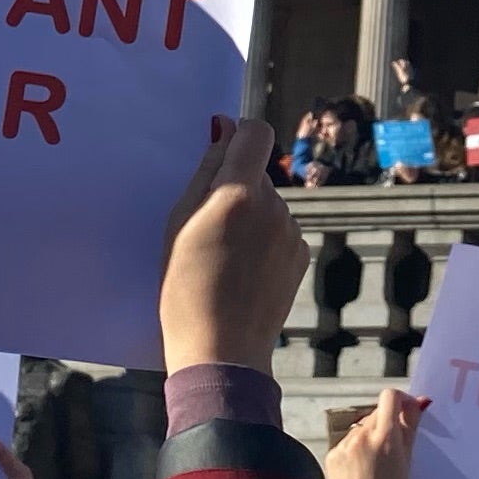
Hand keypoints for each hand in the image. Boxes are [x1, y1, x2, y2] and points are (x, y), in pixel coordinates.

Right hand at [161, 114, 308, 374]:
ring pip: (268, 203)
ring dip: (249, 215)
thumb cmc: (185, 288)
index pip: (256, 133)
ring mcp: (291, 232)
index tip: (220, 149)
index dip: (238, 135)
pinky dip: (263, 240)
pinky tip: (242, 271)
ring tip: (223, 257)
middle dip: (235, 186)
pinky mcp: (300, 254)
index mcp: (239, 193)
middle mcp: (274, 206)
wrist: (221, 350)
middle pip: (257, 173)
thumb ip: (206, 172)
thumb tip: (224, 128)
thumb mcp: (179, 224)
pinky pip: (279, 230)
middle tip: (206, 227)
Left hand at [325, 390, 417, 478]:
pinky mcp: (331, 457)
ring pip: (360, 429)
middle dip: (386, 424)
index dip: (401, 401)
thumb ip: (410, 428)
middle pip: (376, 415)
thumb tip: (417, 403)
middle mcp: (360, 436)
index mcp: (384, 436)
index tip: (407, 411)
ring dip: (370, 438)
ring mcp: (342, 446)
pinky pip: (346, 444)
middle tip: (395, 448)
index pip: (390, 397)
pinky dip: (355, 452)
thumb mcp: (407, 462)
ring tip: (377, 467)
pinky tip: (362, 473)